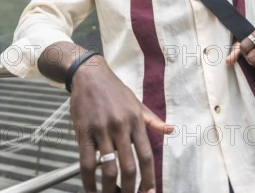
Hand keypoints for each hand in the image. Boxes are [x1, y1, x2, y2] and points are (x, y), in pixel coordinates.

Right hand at [70, 55, 173, 192]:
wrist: (89, 74)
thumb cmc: (114, 89)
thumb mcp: (136, 102)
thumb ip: (152, 120)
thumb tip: (170, 130)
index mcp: (135, 120)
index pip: (146, 155)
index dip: (149, 178)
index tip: (149, 192)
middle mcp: (120, 126)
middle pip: (129, 166)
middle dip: (131, 189)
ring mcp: (101, 129)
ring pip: (108, 168)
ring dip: (110, 190)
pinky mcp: (84, 132)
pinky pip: (87, 162)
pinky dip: (89, 182)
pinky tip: (91, 190)